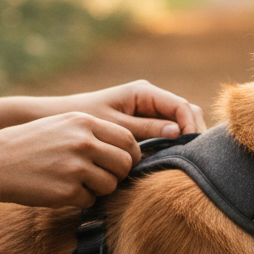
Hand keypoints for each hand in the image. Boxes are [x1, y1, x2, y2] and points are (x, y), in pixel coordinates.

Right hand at [0, 112, 141, 207]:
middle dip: (119, 174)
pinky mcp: (66, 192)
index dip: (130, 154)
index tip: (123, 162)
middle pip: (125, 164)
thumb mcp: (63, 124)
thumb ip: (92, 132)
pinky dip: (80, 200)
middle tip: (104, 177)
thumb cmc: (29, 144)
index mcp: (85, 122)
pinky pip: (89, 200)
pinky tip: (61, 191)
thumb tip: (126, 149)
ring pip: (111, 184)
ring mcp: (76, 168)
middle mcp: (84, 142)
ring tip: (78, 183)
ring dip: (99, 188)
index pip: (127, 139)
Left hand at [51, 80, 205, 145]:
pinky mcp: (144, 122)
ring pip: (179, 122)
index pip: (180, 106)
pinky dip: (173, 143)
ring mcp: (149, 109)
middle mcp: (150, 98)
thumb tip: (177, 133)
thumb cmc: (83, 119)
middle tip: (195, 158)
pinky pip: (167, 131)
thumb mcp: (114, 127)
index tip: (191, 148)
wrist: (59, 117)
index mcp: (144, 92)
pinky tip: (173, 160)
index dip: (190, 126)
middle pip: (185, 112)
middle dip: (193, 132)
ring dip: (185, 139)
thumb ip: (145, 129)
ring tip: (186, 160)